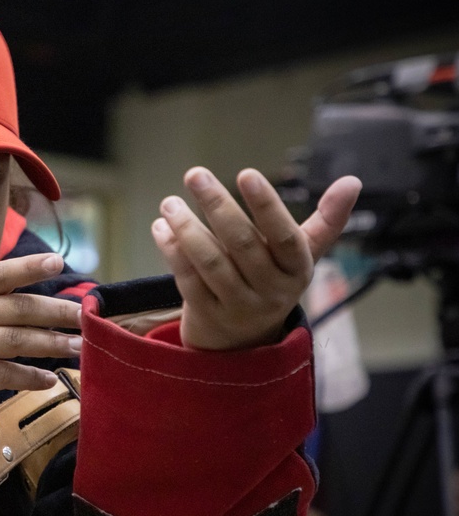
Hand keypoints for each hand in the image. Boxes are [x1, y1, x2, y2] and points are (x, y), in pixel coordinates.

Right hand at [0, 215, 81, 406]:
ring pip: (15, 343)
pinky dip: (26, 378)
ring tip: (78, 347)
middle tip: (85, 315)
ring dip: (50, 345)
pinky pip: (1, 376)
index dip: (28, 267)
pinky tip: (49, 379)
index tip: (58, 262)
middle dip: (54, 312)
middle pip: (17, 310)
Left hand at [150, 167, 361, 349]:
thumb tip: (353, 181)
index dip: (266, 205)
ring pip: (210, 263)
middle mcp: (271, 291)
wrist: (244, 342)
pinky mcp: (207, 316)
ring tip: (170, 203)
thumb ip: (326, 221)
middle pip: (242, 244)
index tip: (246, 173)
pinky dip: (173, 251)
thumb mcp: (301, 257)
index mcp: (297, 270)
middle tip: (196, 175)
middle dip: (217, 205)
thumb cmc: (272, 282)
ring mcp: (238, 306)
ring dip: (187, 229)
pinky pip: (187, 279)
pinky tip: (162, 228)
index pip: (284, 236)